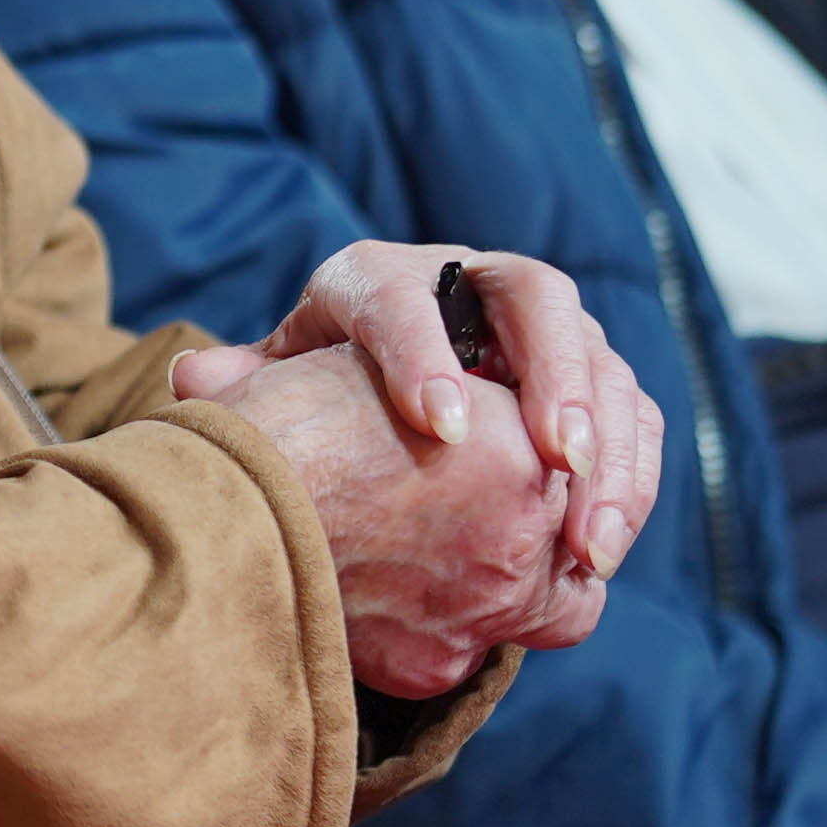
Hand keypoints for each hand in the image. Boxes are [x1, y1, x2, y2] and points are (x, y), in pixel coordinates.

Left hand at [173, 243, 661, 694]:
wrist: (370, 383)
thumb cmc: (312, 390)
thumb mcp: (274, 385)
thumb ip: (243, 387)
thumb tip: (196, 382)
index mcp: (379, 276)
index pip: (399, 295)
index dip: (420, 352)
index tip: (439, 428)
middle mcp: (472, 282)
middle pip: (531, 299)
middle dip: (554, 379)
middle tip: (556, 461)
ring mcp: (541, 325)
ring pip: (599, 358)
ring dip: (607, 447)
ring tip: (588, 537)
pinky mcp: (588, 376)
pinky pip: (630, 414)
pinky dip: (627, 479)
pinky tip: (602, 550)